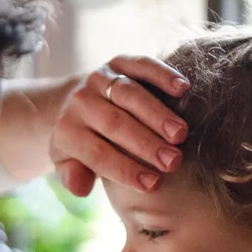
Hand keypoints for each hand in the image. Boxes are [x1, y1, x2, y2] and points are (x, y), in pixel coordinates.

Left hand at [50, 56, 189, 195]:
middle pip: (115, 124)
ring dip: (157, 114)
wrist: (71, 102)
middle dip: (146, 143)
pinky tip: (183, 88)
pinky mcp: (118, 62)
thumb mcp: (67, 163)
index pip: (97, 153)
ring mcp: (100, 79)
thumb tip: (80, 188)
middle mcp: (80, 102)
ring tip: (181, 134)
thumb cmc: (80, 143)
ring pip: (129, 95)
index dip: (125, 169)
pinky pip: (140, 65)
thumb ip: (72, 177)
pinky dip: (162, 74)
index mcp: (67, 131)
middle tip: (173, 161)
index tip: (153, 184)